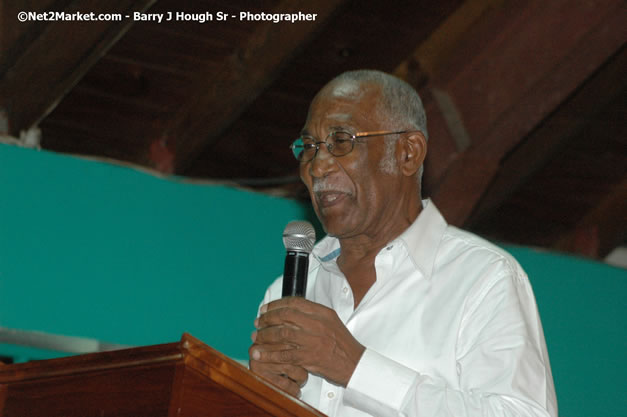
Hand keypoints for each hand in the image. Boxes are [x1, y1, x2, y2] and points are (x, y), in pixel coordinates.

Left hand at [250, 297, 364, 386]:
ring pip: (281, 333)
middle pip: (285, 315)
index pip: (294, 302)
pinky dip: (269, 354)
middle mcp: (317, 324)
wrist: (354, 363)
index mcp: (322, 313)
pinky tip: (261, 354)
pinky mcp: (308, 357)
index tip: (266, 308)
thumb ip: (313, 314)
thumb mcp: (331, 321)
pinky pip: (284, 354)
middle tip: (258, 322)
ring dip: (265, 335)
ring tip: (257, 337)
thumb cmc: (342, 343)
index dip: (276, 304)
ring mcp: (312, 340)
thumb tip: (291, 310)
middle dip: (267, 318)